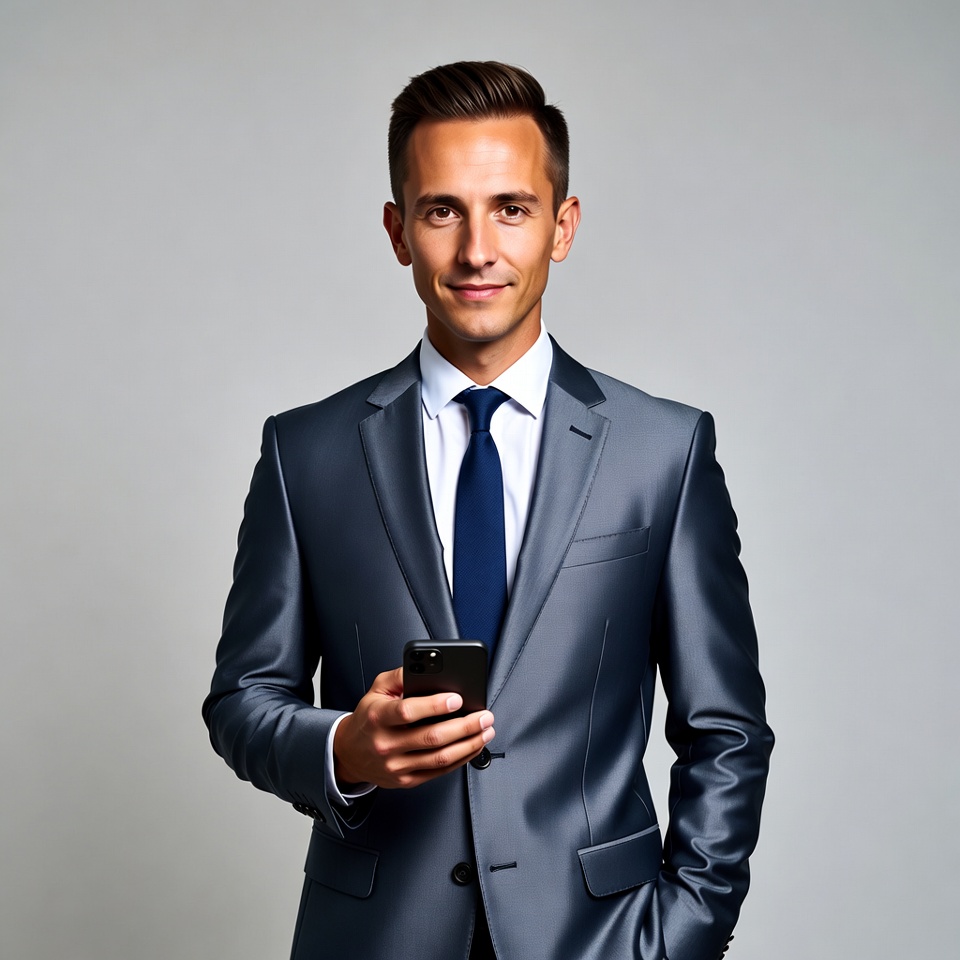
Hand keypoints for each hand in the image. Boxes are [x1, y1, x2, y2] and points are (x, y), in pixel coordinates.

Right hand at [333, 667, 495, 788]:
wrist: (349, 753)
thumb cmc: (369, 717)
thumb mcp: (376, 689)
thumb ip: (399, 675)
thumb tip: (424, 667)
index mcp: (379, 717)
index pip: (408, 712)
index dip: (435, 706)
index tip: (457, 698)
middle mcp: (387, 744)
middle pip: (432, 737)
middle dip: (464, 726)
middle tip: (484, 715)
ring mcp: (397, 765)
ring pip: (440, 758)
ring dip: (469, 744)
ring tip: (485, 730)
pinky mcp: (406, 780)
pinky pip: (439, 771)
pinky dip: (461, 759)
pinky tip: (473, 746)